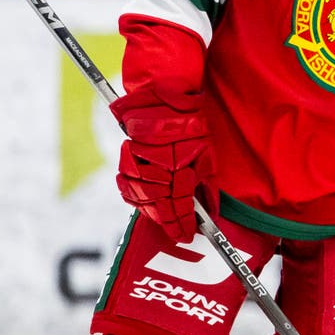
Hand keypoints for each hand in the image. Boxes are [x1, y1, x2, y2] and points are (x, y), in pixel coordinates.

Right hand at [110, 84, 213, 240]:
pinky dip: (137, 198)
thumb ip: (206, 187)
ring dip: (154, 212)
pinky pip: (127, 189)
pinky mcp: (125, 161)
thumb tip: (209, 212)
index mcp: (178, 172)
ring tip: (165, 218)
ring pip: (142, 202)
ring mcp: (137, 168)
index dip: (185, 225)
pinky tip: (147, 202)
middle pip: (160, 210)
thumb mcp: (206, 157)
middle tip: (178, 231)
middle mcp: (156, 172)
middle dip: (170, 223)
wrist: (163, 100)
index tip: (188, 234)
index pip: (181, 209)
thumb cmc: (189, 127)